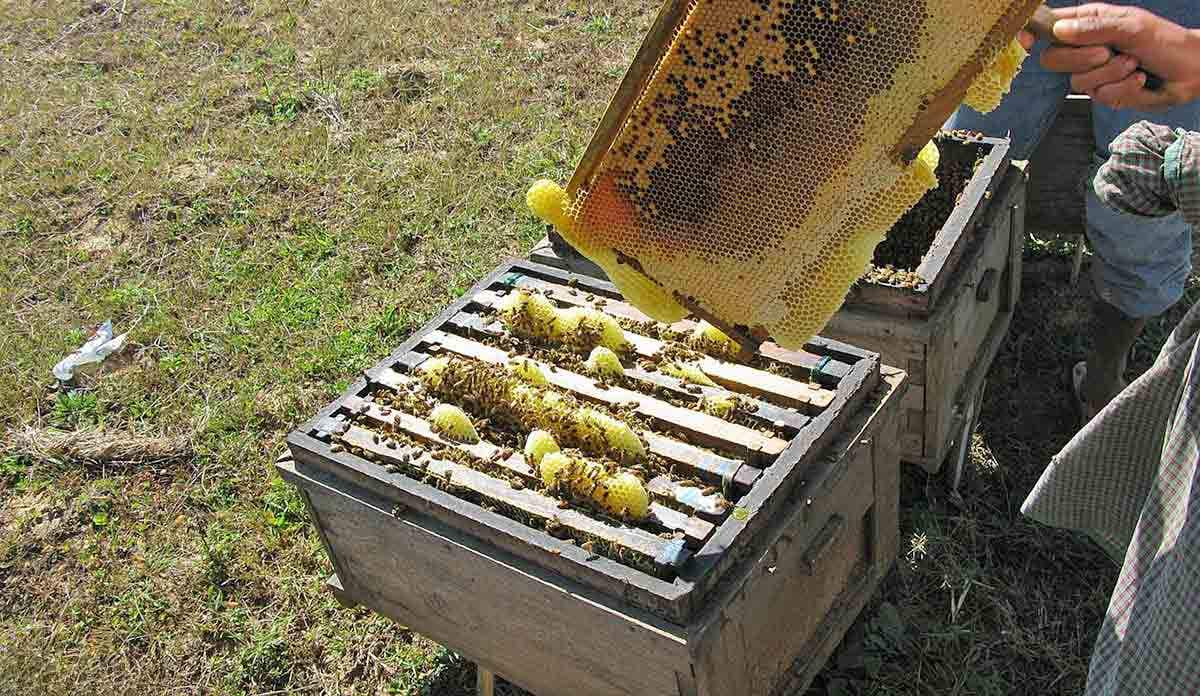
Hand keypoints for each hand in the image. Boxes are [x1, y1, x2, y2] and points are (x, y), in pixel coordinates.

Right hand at [1039, 3, 1199, 110]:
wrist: (1190, 72)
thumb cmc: (1165, 41)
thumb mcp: (1130, 26)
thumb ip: (1093, 27)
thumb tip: (1059, 30)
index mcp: (1087, 23)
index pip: (1049, 26)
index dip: (1032, 33)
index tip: (1027, 42)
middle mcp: (1084, 47)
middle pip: (1053, 59)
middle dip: (1082, 60)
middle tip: (1108, 52)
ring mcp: (1093, 72)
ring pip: (1078, 82)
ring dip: (1112, 75)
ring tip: (1134, 65)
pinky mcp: (1104, 93)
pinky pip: (1100, 97)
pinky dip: (1123, 89)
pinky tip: (1139, 79)